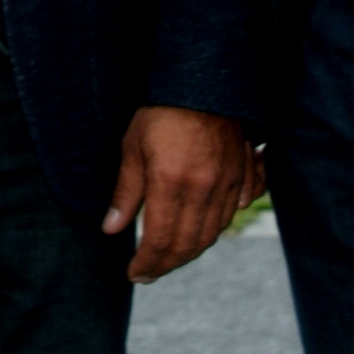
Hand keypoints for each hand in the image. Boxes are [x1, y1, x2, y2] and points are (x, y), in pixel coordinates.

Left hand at [105, 107, 259, 283]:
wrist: (204, 80)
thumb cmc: (161, 112)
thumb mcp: (132, 148)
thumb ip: (125, 193)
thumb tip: (111, 229)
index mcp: (171, 182)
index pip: (160, 240)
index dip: (147, 263)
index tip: (134, 273)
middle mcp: (203, 188)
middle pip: (188, 245)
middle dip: (166, 265)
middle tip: (148, 273)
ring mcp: (227, 183)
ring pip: (211, 234)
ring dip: (189, 253)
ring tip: (169, 258)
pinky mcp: (241, 175)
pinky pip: (230, 215)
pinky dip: (212, 231)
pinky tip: (198, 234)